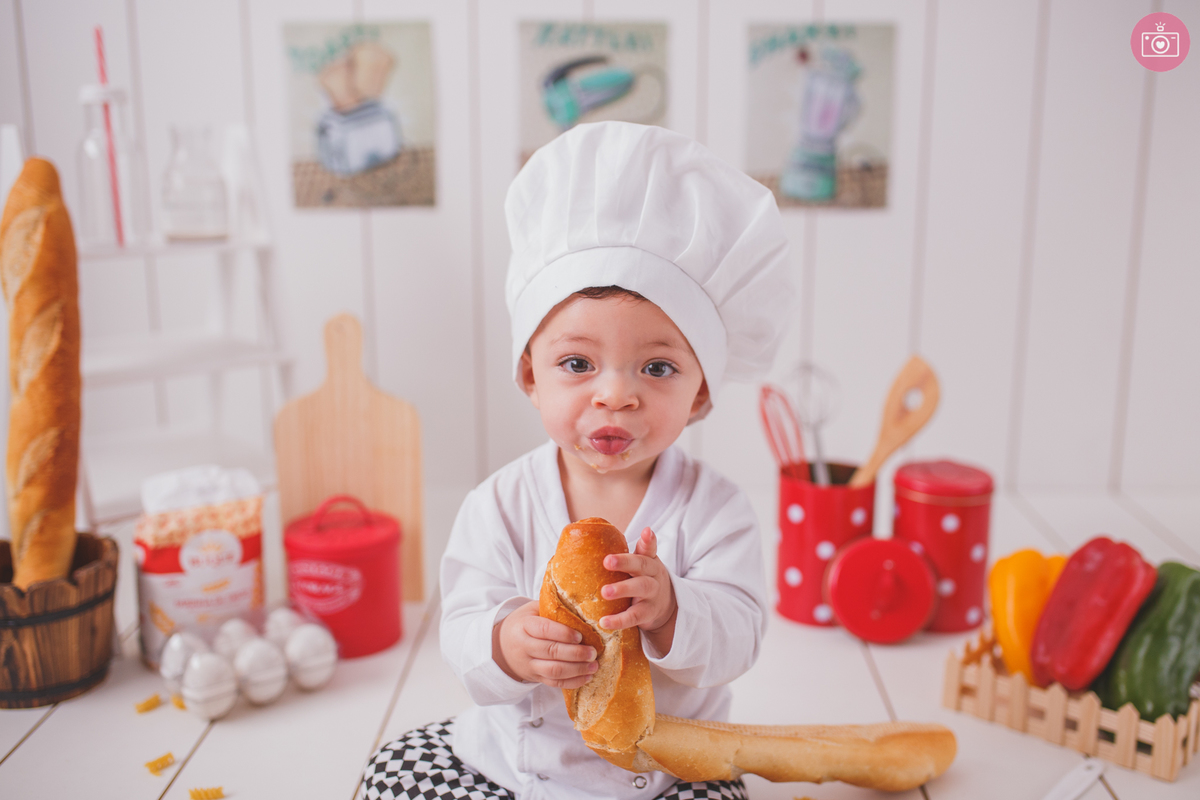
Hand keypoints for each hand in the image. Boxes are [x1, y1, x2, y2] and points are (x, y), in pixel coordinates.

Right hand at [493, 601, 597, 688]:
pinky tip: (587, 677)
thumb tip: (581, 604)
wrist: (501, 646)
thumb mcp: (531, 610)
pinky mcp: (535, 677)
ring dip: (577, 670)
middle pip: (551, 652)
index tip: (580, 636)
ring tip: (594, 666)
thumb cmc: (523, 623)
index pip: (544, 630)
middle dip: (575, 654)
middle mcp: (524, 647)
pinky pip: (554, 683)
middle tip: (593, 652)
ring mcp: (529, 665)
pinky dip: (573, 682)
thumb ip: (551, 607)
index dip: (563, 633)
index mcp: (524, 626)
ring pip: (554, 671)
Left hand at [598, 528, 677, 650]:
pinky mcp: (647, 614)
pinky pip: (634, 616)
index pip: (648, 548)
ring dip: (622, 590)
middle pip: (643, 566)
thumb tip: (597, 536)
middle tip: (607, 561)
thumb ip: (626, 553)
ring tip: (605, 592)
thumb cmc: (643, 579)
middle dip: (625, 562)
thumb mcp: (641, 564)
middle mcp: (653, 575)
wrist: (664, 606)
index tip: (646, 531)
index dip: (648, 540)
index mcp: (649, 561)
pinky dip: (619, 620)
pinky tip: (604, 622)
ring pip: (640, 589)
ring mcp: (652, 595)